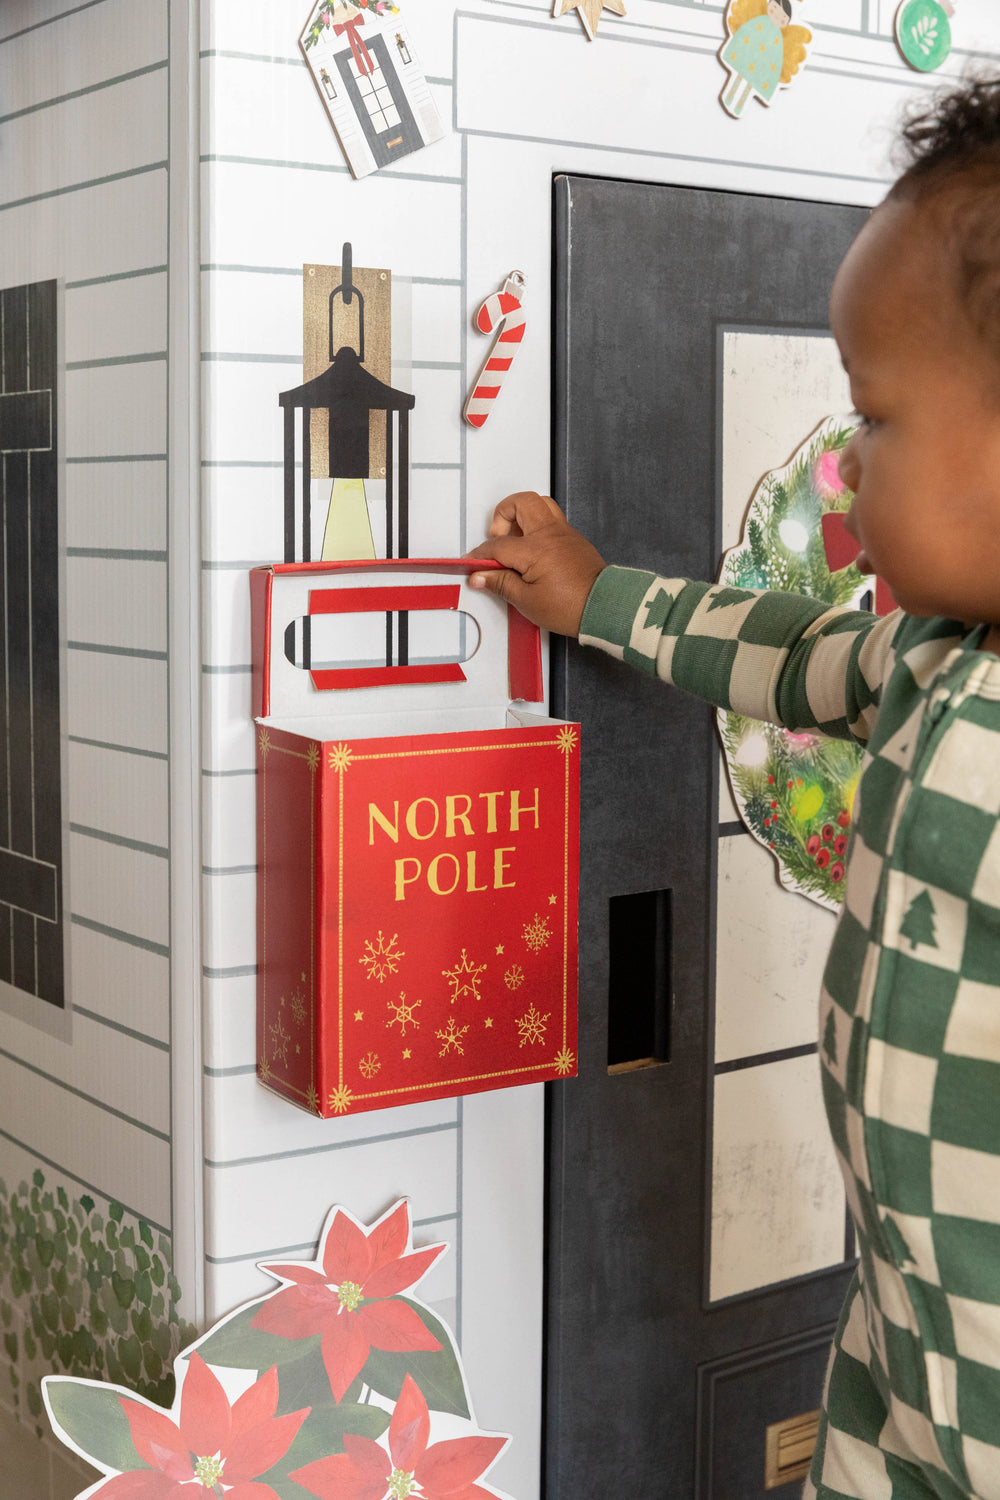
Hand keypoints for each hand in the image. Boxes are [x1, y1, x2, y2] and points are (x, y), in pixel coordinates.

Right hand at [465, 492, 605, 637]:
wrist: (604, 607)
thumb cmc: (571, 606)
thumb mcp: (527, 601)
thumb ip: (500, 583)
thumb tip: (480, 576)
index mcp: (535, 549)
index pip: (498, 546)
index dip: (480, 556)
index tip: (473, 565)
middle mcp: (549, 534)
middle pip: (520, 503)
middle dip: (502, 514)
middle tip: (497, 537)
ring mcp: (563, 533)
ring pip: (540, 504)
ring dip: (522, 514)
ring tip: (514, 537)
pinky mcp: (573, 538)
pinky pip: (552, 519)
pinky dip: (537, 526)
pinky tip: (533, 549)